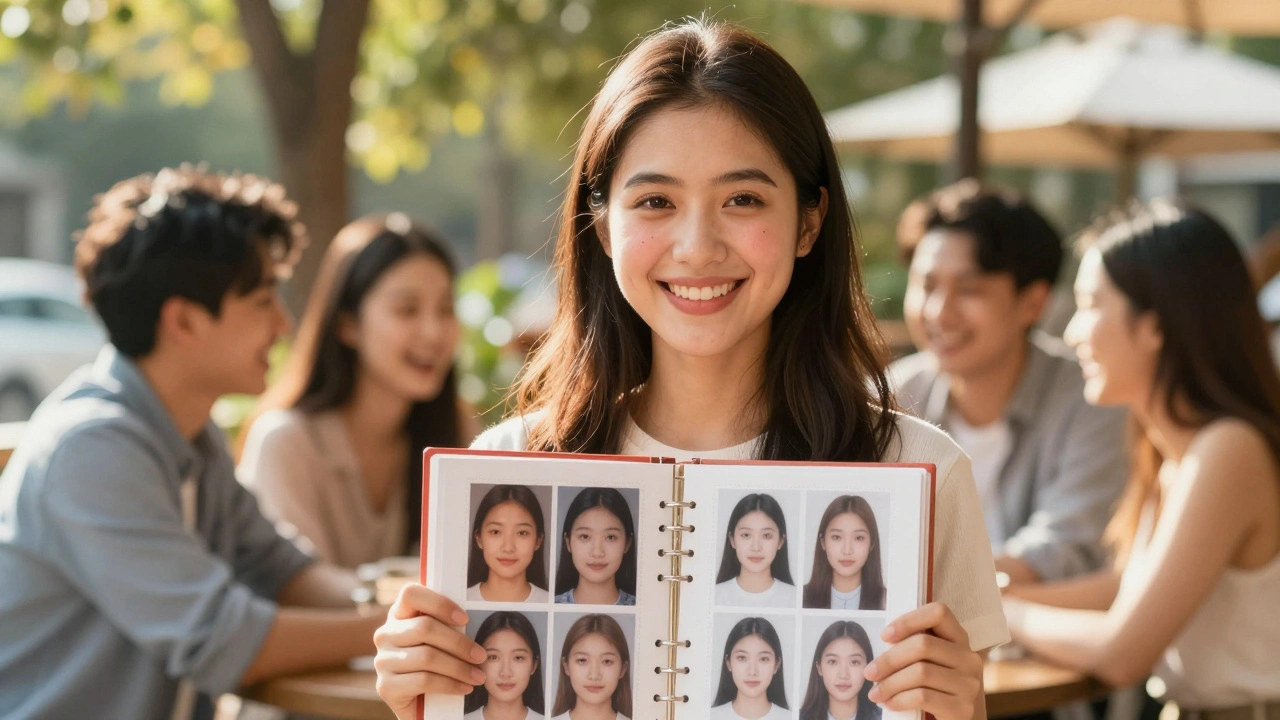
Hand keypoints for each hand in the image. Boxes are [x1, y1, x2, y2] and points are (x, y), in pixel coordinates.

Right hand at [373, 583, 487, 719]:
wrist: (421, 704)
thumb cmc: (436, 664)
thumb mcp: (440, 639)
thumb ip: (448, 624)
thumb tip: (474, 619)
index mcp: (398, 614)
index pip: (410, 594)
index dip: (439, 603)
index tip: (465, 619)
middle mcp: (385, 634)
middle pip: (425, 628)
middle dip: (459, 643)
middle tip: (481, 656)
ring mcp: (382, 661)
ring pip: (427, 657)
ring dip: (459, 668)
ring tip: (478, 676)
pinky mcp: (386, 687)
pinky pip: (424, 681)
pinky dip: (450, 684)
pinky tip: (464, 687)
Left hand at [864, 602, 983, 719]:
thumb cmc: (937, 689)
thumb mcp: (932, 663)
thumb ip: (916, 649)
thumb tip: (883, 644)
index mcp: (959, 639)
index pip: (938, 613)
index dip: (909, 620)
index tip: (885, 636)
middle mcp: (969, 658)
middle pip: (923, 645)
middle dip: (889, 659)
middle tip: (870, 672)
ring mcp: (969, 684)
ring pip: (921, 672)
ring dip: (890, 683)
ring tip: (876, 693)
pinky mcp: (963, 708)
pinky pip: (923, 697)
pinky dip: (900, 699)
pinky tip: (890, 703)